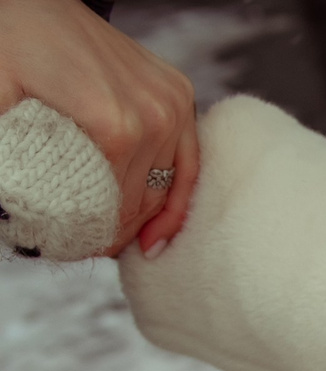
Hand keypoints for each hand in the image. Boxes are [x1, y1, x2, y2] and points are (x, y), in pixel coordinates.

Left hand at [0, 0, 195, 255]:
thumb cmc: (10, 42)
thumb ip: (8, 157)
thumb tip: (7, 212)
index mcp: (114, 124)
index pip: (117, 207)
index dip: (98, 238)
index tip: (78, 253)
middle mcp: (154, 116)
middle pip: (145, 199)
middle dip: (121, 231)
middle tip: (93, 250)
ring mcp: (173, 103)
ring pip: (169, 184)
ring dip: (149, 216)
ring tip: (127, 241)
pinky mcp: (179, 93)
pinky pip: (188, 159)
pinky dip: (177, 193)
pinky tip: (161, 224)